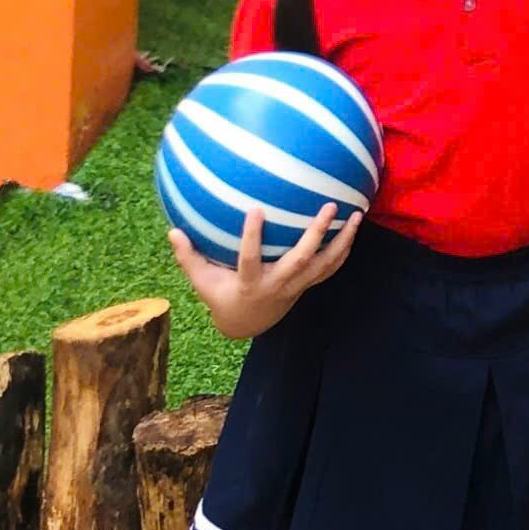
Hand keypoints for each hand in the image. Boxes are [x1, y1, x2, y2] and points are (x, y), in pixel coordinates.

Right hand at [168, 206, 360, 339]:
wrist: (248, 322)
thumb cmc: (222, 296)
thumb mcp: (202, 281)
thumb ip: (188, 257)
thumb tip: (172, 230)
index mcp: (251, 283)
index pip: (251, 259)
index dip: (253, 236)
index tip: (256, 210)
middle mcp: (279, 284)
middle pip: (302, 259)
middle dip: (316, 233)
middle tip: (328, 206)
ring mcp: (297, 285)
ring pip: (325, 263)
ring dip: (342, 240)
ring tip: (355, 215)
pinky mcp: (308, 284)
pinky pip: (331, 267)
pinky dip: (344, 249)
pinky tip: (354, 228)